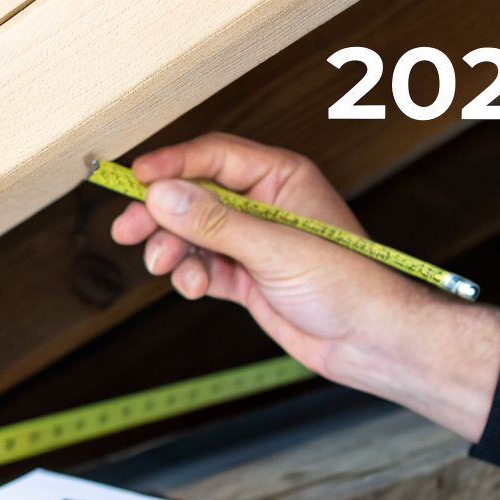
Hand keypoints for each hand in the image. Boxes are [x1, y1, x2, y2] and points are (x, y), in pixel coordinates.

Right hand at [115, 133, 499, 440]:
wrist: (371, 342)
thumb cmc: (349, 285)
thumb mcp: (274, 249)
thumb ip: (214, 222)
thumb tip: (163, 195)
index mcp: (281, 178)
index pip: (214, 156)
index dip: (172, 165)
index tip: (136, 178)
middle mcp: (265, 205)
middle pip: (194, 195)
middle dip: (160, 213)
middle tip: (128, 229)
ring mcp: (254, 242)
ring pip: (192, 234)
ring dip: (173, 250)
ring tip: (166, 268)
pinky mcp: (247, 277)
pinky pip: (202, 266)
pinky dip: (190, 277)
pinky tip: (194, 289)